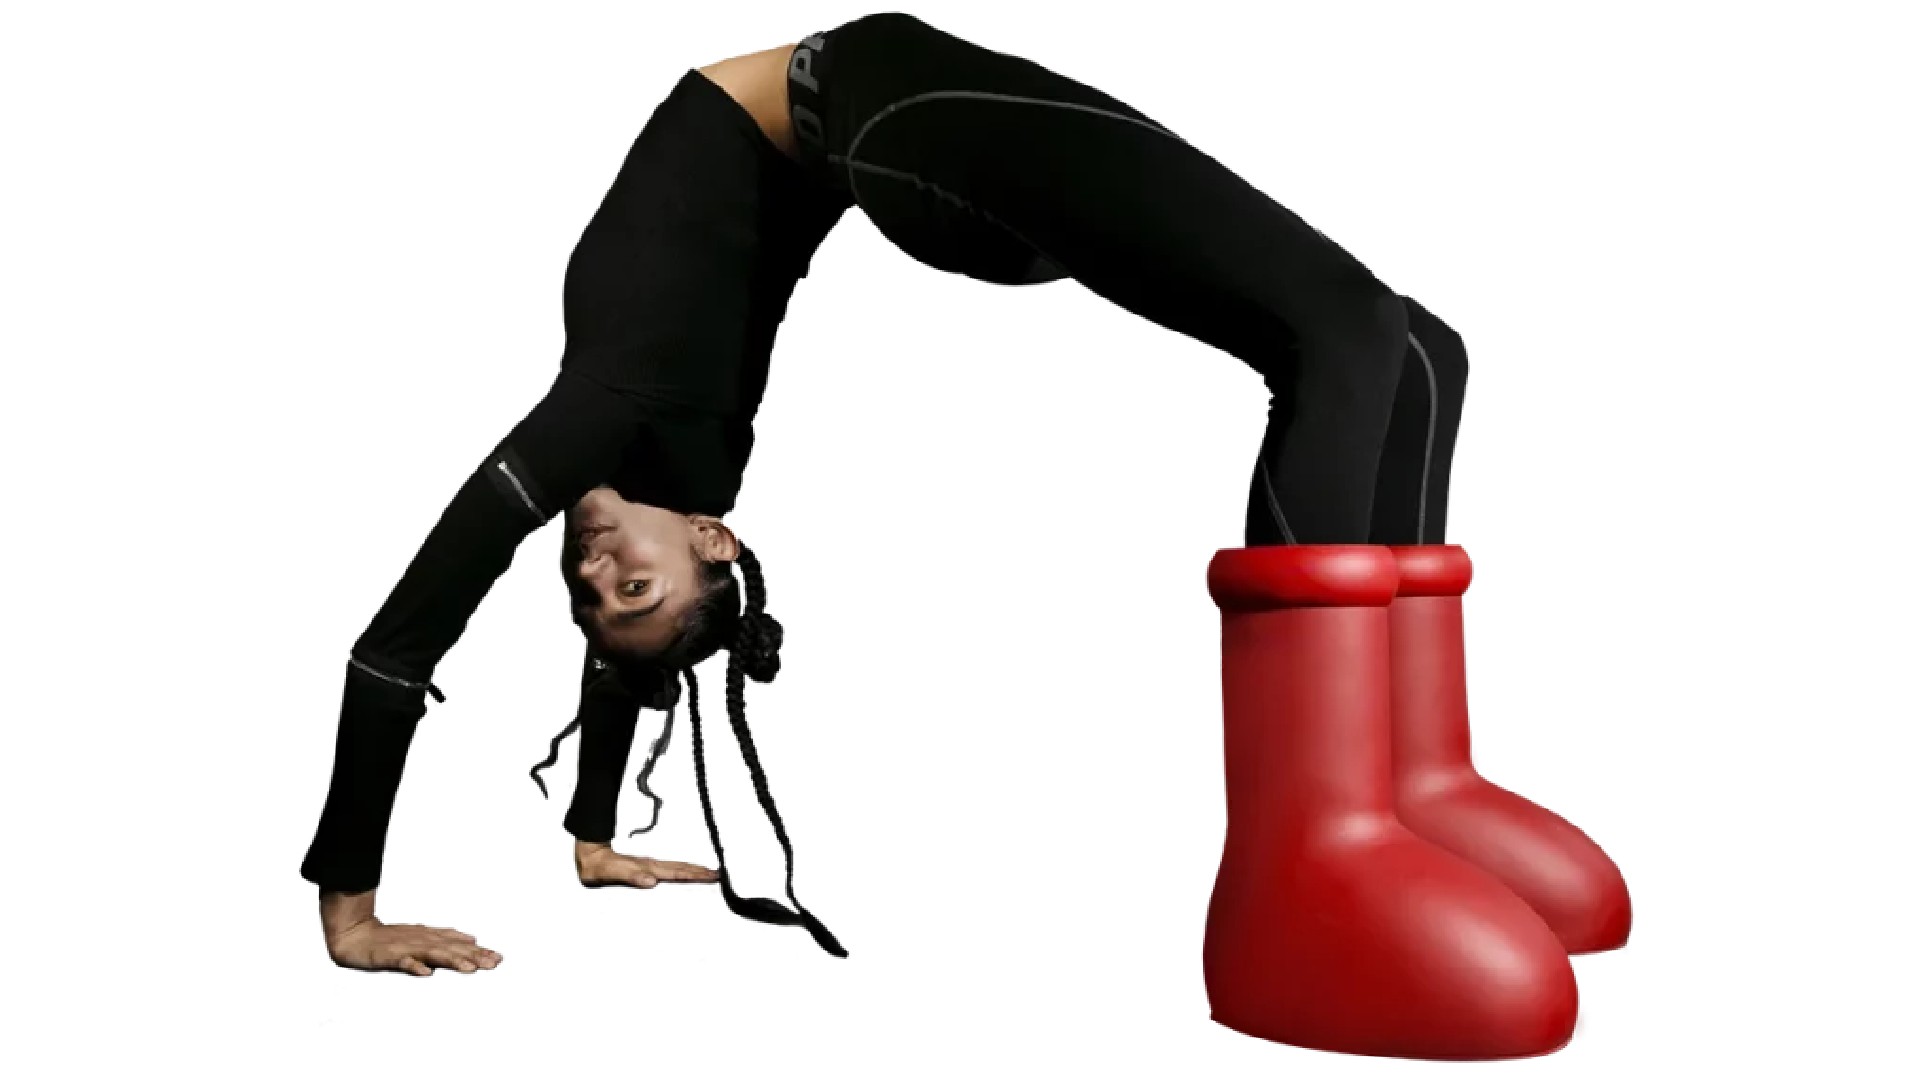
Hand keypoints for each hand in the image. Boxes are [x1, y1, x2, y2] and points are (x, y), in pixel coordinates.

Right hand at [320, 888, 500, 975]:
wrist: (356, 934)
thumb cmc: (389, 938)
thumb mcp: (422, 936)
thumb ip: (446, 939)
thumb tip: (471, 939)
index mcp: (431, 938)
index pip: (459, 945)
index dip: (479, 951)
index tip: (498, 958)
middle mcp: (422, 940)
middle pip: (452, 949)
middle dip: (474, 956)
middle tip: (493, 963)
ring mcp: (406, 948)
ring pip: (432, 954)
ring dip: (452, 960)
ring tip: (469, 968)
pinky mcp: (389, 956)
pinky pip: (403, 962)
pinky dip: (414, 966)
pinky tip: (426, 973)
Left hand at [574, 840, 718, 888]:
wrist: (589, 855)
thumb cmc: (599, 866)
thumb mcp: (611, 873)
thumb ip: (631, 876)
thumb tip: (651, 881)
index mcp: (647, 868)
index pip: (676, 872)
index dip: (694, 874)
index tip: (711, 875)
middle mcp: (651, 866)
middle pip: (681, 868)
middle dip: (701, 872)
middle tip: (719, 874)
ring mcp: (650, 866)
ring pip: (677, 867)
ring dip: (695, 870)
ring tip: (710, 872)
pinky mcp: (646, 868)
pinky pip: (670, 869)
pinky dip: (683, 871)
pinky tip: (687, 872)